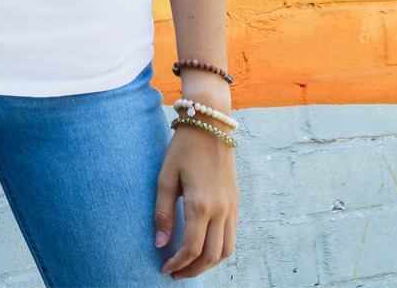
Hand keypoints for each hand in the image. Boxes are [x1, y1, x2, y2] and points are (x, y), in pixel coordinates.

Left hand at [154, 123, 238, 279]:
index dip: (178, 264)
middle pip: (211, 256)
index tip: (165, 268)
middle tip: (176, 273)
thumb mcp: (166, 177)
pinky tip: (204, 246)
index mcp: (200, 204)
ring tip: (190, 265)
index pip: (191, 248)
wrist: (210, 124)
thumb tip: (160, 244)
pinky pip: (232, 235)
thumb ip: (162, 212)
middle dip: (193, 270)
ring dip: (209, 263)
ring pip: (226, 250)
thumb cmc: (183, 148)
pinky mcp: (236, 202)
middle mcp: (220, 209)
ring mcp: (232, 206)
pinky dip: (219, 249)